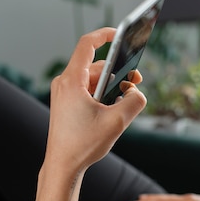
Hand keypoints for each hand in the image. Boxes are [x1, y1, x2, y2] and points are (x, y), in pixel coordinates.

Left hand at [44, 27, 145, 171]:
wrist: (63, 166)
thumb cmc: (83, 145)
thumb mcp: (117, 121)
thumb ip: (135, 101)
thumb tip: (137, 92)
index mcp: (72, 81)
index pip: (87, 45)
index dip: (105, 35)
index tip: (120, 33)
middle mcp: (64, 84)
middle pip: (96, 66)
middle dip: (118, 72)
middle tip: (136, 82)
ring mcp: (64, 95)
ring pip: (93, 81)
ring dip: (112, 87)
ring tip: (125, 101)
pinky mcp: (66, 105)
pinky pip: (87, 92)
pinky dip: (102, 96)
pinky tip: (113, 110)